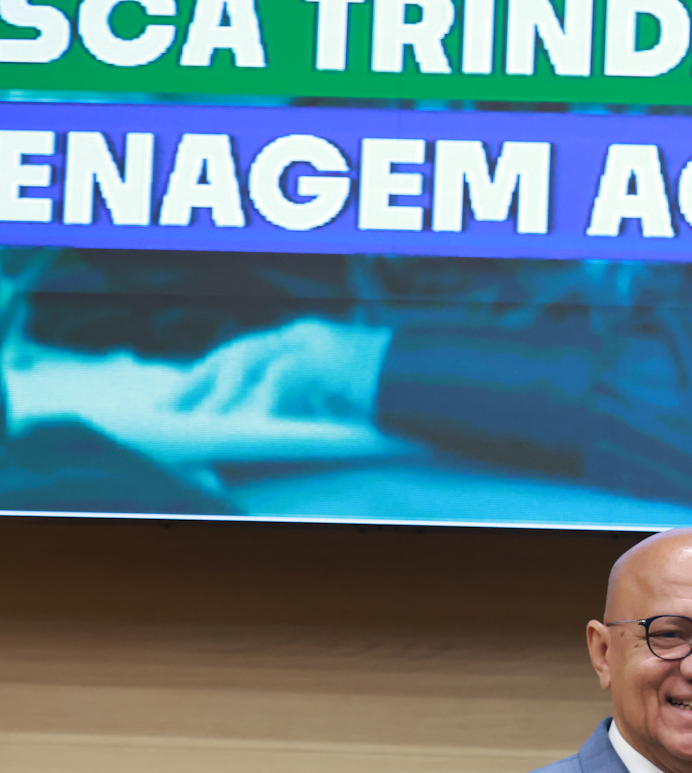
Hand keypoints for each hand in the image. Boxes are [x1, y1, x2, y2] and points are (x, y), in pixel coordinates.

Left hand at [172, 318, 390, 420]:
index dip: (207, 376)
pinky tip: (250, 423)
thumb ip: (303, 404)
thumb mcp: (338, 399)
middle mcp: (302, 335)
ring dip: (219, 391)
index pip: (243, 354)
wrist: (436, 384)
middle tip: (166, 410)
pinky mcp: (330, 355)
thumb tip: (261, 430)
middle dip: (196, 381)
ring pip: (249, 359)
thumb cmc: (391, 397)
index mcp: (302, 341)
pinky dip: (265, 400)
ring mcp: (316, 341)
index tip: (178, 399)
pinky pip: (286, 376)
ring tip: (199, 420)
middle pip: (234, 352)